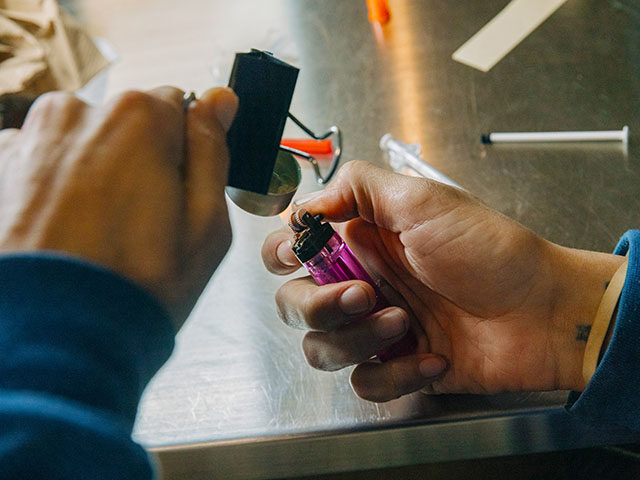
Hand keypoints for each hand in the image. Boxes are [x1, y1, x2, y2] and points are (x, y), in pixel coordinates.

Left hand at [0, 86, 237, 327]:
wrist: (52, 341)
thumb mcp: (206, 226)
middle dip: (137, 161)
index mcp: (139, 119)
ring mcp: (28, 140)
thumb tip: (219, 101)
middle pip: (126, 124)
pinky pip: (41, 163)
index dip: (184, 152)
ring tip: (96, 235)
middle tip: (139, 224)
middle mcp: (77, 114)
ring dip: (93, 174)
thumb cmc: (136, 289)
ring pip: (82, 143)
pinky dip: (53, 189)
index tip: (177, 192)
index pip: (178, 106)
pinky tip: (61, 234)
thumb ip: (212, 151)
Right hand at [262, 161, 623, 400]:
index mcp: (360, 242)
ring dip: (358, 339)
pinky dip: (396, 373)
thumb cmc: (490, 251)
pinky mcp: (399, 366)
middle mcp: (362, 283)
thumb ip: (357, 187)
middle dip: (318, 304)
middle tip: (362, 293)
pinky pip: (366, 383)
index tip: (298, 253)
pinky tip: (434, 356)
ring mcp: (378, 328)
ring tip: (404, 322)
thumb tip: (305, 203)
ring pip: (321, 348)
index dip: (282, 253)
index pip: (291, 249)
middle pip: (294, 304)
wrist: (543, 311)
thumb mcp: (423, 199)